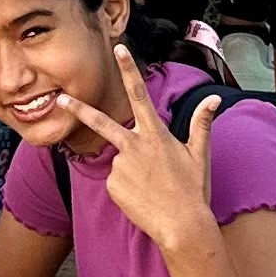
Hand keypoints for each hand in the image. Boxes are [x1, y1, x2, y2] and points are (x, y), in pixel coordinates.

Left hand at [68, 49, 220, 253]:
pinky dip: (127, 188)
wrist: (182, 226)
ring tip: (154, 189)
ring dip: (132, 171)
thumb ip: (202, 123)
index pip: (140, 94)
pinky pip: (116, 182)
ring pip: (120, 161)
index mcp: (156, 133)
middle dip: (79, 109)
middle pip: (101, 122)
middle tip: (62, 98)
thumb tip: (213, 99)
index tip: (118, 50)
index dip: (129, 70)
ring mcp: (121, 166)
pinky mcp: (112, 185)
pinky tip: (143, 198)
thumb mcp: (200, 154)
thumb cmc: (194, 190)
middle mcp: (134, 145)